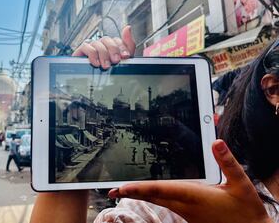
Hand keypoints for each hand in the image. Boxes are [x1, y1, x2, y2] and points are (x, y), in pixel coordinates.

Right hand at [72, 25, 135, 68]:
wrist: (90, 81)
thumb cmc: (106, 72)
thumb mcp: (122, 61)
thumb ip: (128, 45)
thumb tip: (128, 27)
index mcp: (111, 46)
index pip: (117, 40)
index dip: (122, 47)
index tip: (125, 56)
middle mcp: (101, 44)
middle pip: (107, 40)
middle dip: (113, 50)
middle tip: (116, 61)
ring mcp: (92, 46)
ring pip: (98, 43)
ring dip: (103, 55)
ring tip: (106, 66)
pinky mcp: (82, 50)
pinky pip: (87, 47)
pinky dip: (92, 55)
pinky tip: (96, 63)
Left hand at [108, 140, 272, 222]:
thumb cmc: (246, 211)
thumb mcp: (241, 184)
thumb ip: (228, 162)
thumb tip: (216, 141)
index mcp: (195, 196)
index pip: (161, 190)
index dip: (140, 188)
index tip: (121, 188)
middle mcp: (186, 205)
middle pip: (153, 197)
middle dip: (131, 193)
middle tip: (111, 190)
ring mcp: (186, 212)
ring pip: (158, 202)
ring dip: (140, 195)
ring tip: (122, 190)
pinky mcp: (189, 216)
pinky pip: (166, 205)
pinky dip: (153, 197)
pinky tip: (148, 193)